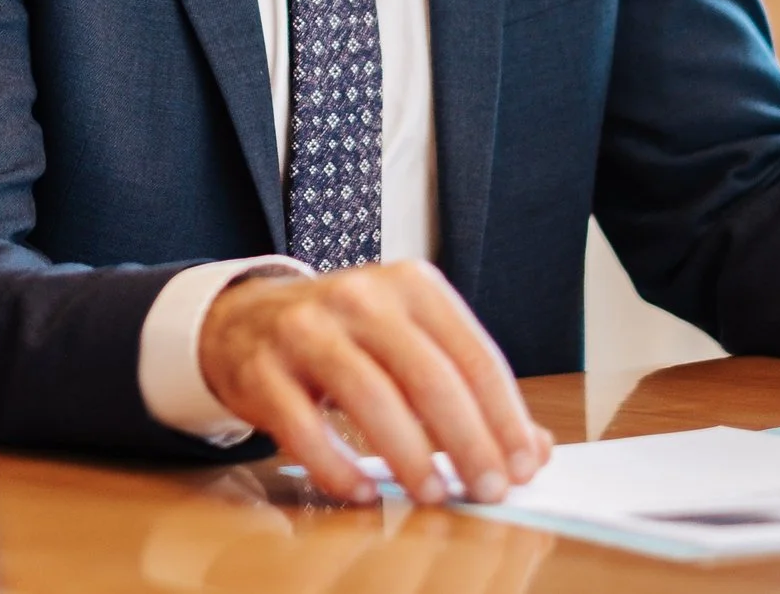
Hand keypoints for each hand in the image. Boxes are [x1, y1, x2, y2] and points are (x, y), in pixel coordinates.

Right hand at [197, 261, 551, 505]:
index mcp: (409, 285)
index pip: (472, 353)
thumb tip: (533, 450)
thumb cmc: (345, 338)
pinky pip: (304, 426)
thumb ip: (469, 389)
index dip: (504, 416)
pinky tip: (362, 491)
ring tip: (434, 493)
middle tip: (488, 489)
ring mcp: (305, 328)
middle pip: (428, 376)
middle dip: (467, 441)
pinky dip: (338, 466)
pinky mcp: (262, 367)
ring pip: (370, 396)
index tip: (522, 466)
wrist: (245, 320)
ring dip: (409, 456)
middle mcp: (359, 296)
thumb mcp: (409, 343)